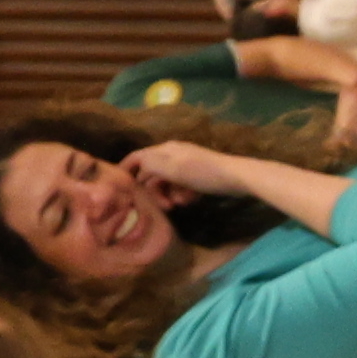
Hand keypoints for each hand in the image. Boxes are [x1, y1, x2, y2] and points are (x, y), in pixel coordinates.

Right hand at [119, 138, 253, 203]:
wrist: (237, 177)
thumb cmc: (203, 172)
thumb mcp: (173, 168)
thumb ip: (151, 165)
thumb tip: (134, 164)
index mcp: (164, 150)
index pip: (137, 157)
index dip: (126, 170)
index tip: (119, 187)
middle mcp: (172, 155)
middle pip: (151, 174)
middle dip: (154, 191)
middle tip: (164, 207)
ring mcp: (185, 166)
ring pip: (166, 183)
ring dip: (169, 195)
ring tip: (180, 204)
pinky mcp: (196, 176)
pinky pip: (180, 187)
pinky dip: (182, 195)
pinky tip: (191, 200)